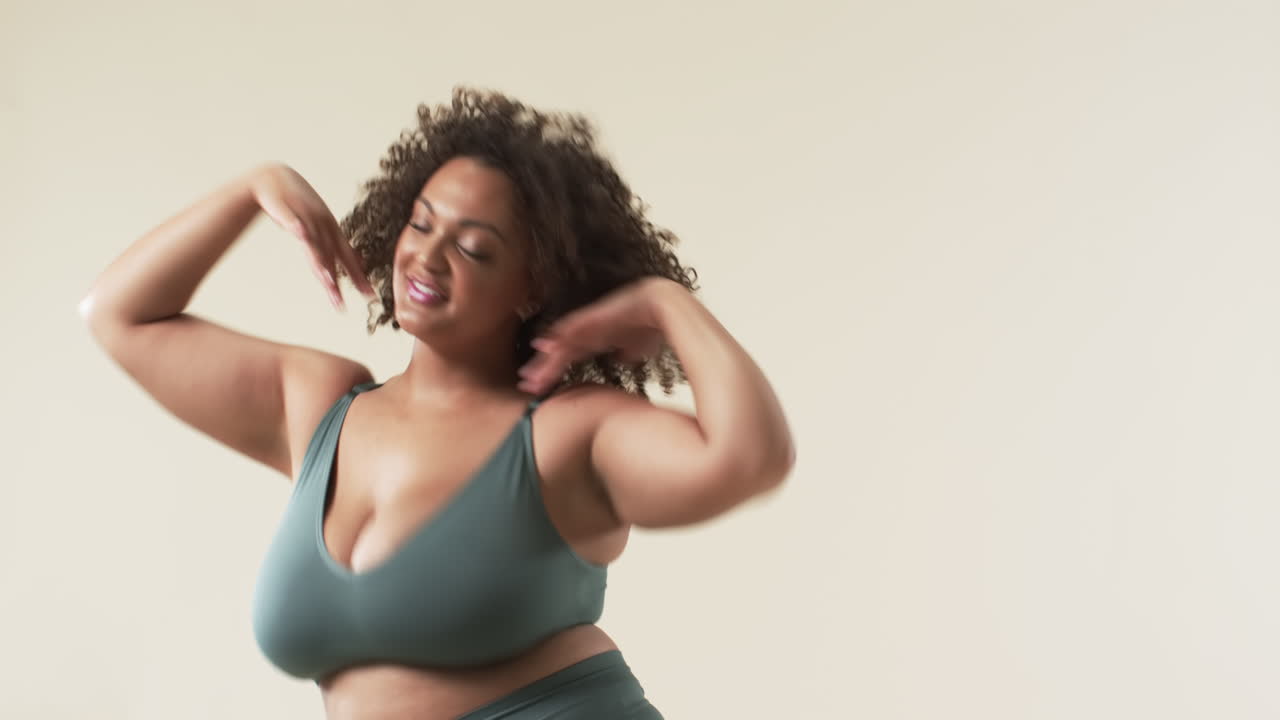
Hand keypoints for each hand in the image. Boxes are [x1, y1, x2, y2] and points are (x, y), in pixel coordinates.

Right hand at [250, 163, 374, 309]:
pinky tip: (299, 234)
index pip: (347, 257)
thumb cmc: (297, 204)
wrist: (273, 177)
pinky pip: (291, 219)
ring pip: (314, 242)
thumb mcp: (317, 225)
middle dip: (338, 280)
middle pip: (331, 256)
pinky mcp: (285, 207)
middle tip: (342, 302)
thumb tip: (344, 265)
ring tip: (326, 280)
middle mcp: (322, 224)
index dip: (358, 276)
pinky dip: (297, 227)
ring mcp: (304, 215)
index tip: (369, 296)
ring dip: (320, 261)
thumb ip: (328, 246)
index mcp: (331, 230)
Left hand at [517, 277, 676, 394]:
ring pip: (560, 343)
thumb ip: (625, 353)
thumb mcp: (635, 348)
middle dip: (542, 370)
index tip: (539, 389)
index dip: (553, 372)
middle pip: (559, 353)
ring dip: (545, 360)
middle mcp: (587, 332)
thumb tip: (621, 358)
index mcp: (595, 340)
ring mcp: (588, 324)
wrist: (662, 305)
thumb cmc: (651, 324)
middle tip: (526, 386)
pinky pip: (571, 327)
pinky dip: (557, 337)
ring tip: (529, 375)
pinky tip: (543, 347)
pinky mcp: (593, 316)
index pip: (568, 358)